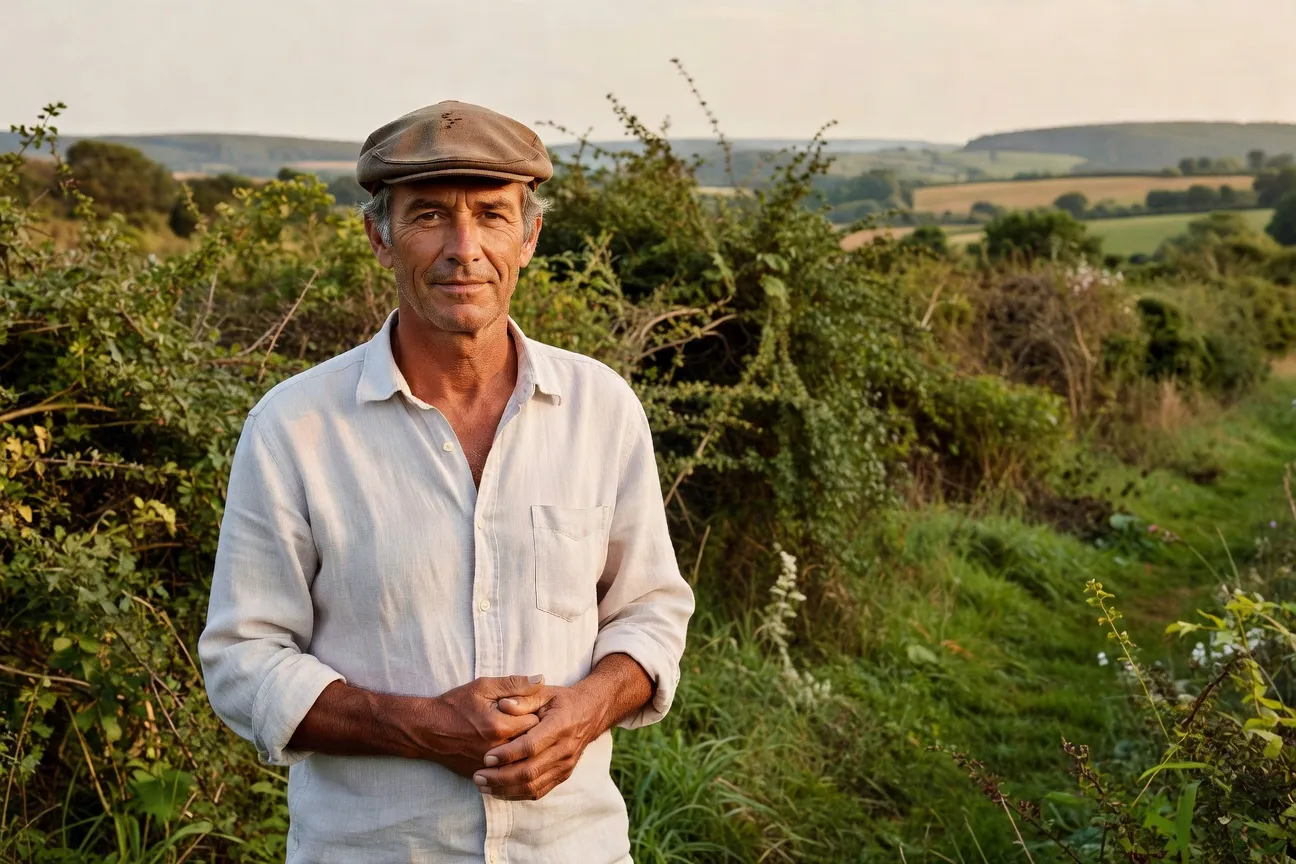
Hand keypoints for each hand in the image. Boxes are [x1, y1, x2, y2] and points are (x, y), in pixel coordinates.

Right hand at [418, 675, 549, 777]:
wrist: (426, 730)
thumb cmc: (455, 705)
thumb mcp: (484, 687)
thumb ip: (515, 684)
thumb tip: (541, 679)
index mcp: (501, 727)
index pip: (537, 723)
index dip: (535, 714)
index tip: (529, 708)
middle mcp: (498, 751)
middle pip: (531, 745)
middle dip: (532, 733)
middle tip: (523, 721)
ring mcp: (489, 766)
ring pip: (520, 761)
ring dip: (521, 750)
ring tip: (515, 736)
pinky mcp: (482, 774)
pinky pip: (505, 772)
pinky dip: (508, 762)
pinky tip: (505, 751)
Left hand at [470, 685, 600, 799]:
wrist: (589, 713)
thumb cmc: (561, 701)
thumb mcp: (543, 692)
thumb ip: (522, 698)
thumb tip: (503, 705)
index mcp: (560, 725)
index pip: (531, 746)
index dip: (507, 754)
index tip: (486, 758)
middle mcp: (565, 749)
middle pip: (530, 771)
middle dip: (501, 777)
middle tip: (478, 776)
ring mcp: (565, 765)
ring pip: (533, 785)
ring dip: (505, 789)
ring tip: (483, 786)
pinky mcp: (563, 775)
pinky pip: (539, 791)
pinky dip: (517, 794)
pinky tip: (499, 791)